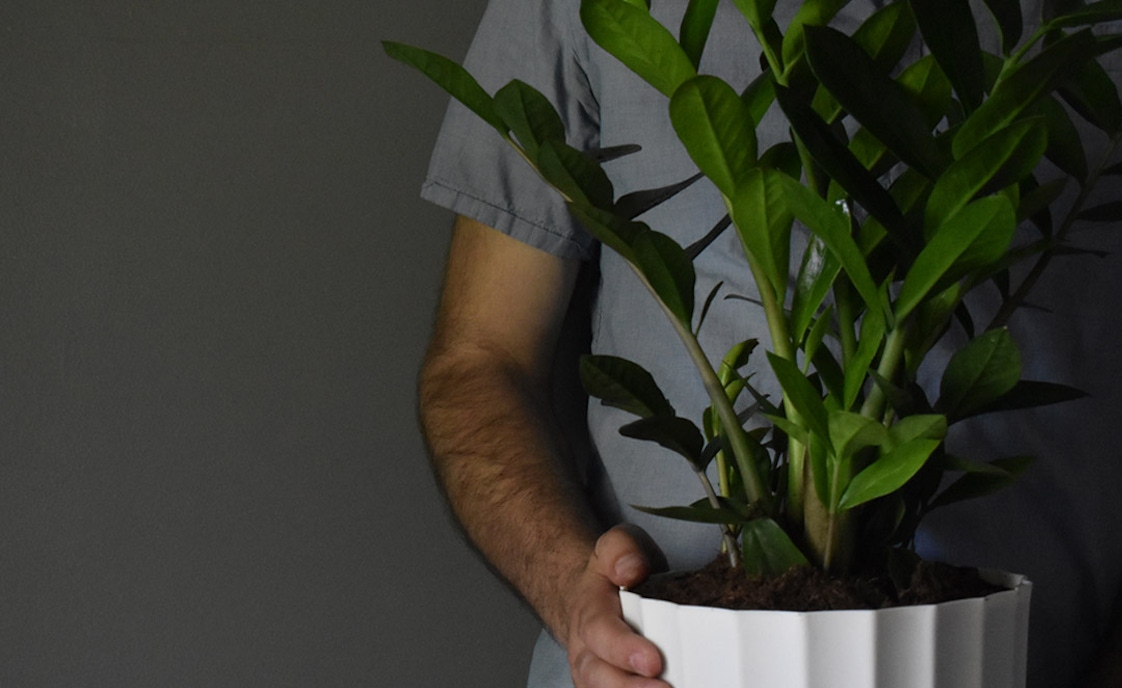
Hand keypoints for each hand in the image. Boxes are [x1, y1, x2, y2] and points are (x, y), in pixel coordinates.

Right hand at [565, 524, 670, 687]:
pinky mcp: (609, 687)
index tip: (653, 660)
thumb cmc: (611, 578)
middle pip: (597, 676)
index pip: (600, 632)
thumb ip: (620, 550)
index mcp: (589, 613)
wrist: (589, 599)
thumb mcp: (615, 547)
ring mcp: (595, 675)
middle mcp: (586, 651)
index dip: (623, 648)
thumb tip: (631, 569)